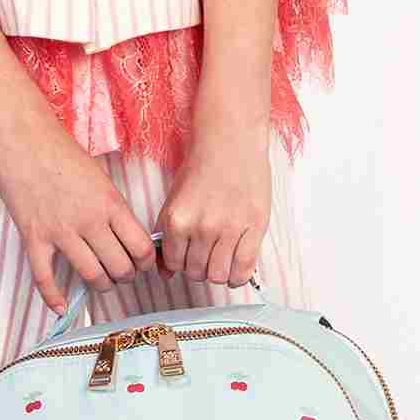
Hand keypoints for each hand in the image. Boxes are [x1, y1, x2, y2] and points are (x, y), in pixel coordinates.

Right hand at [0, 112, 155, 313]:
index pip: (141, 248)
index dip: (146, 263)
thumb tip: (124, 236)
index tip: (142, 264)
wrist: (22, 138)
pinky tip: (60, 307)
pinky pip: (45, 278)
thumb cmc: (62, 152)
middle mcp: (89, 221)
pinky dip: (53, 297)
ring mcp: (60, 231)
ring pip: (91, 277)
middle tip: (122, 273)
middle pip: (119, 268)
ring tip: (101, 281)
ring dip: (100, 285)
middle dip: (125, 276)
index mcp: (110, 204)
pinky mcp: (33, 237)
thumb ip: (113, 208)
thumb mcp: (100, 177)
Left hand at [155, 126, 270, 286]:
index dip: (180, 263)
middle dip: (198, 268)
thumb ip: (166, 236)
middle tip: (204, 254)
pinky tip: (236, 268)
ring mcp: (229, 229)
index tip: (187, 256)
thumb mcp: (174, 200)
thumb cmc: (202, 167)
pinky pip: (243, 269)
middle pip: (196, 273)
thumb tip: (165, 273)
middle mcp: (202, 228)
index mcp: (178, 221)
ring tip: (220, 258)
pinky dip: (238, 276)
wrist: (231, 142)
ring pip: (218, 275)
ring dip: (218, 272)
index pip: (174, 264)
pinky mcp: (254, 228)